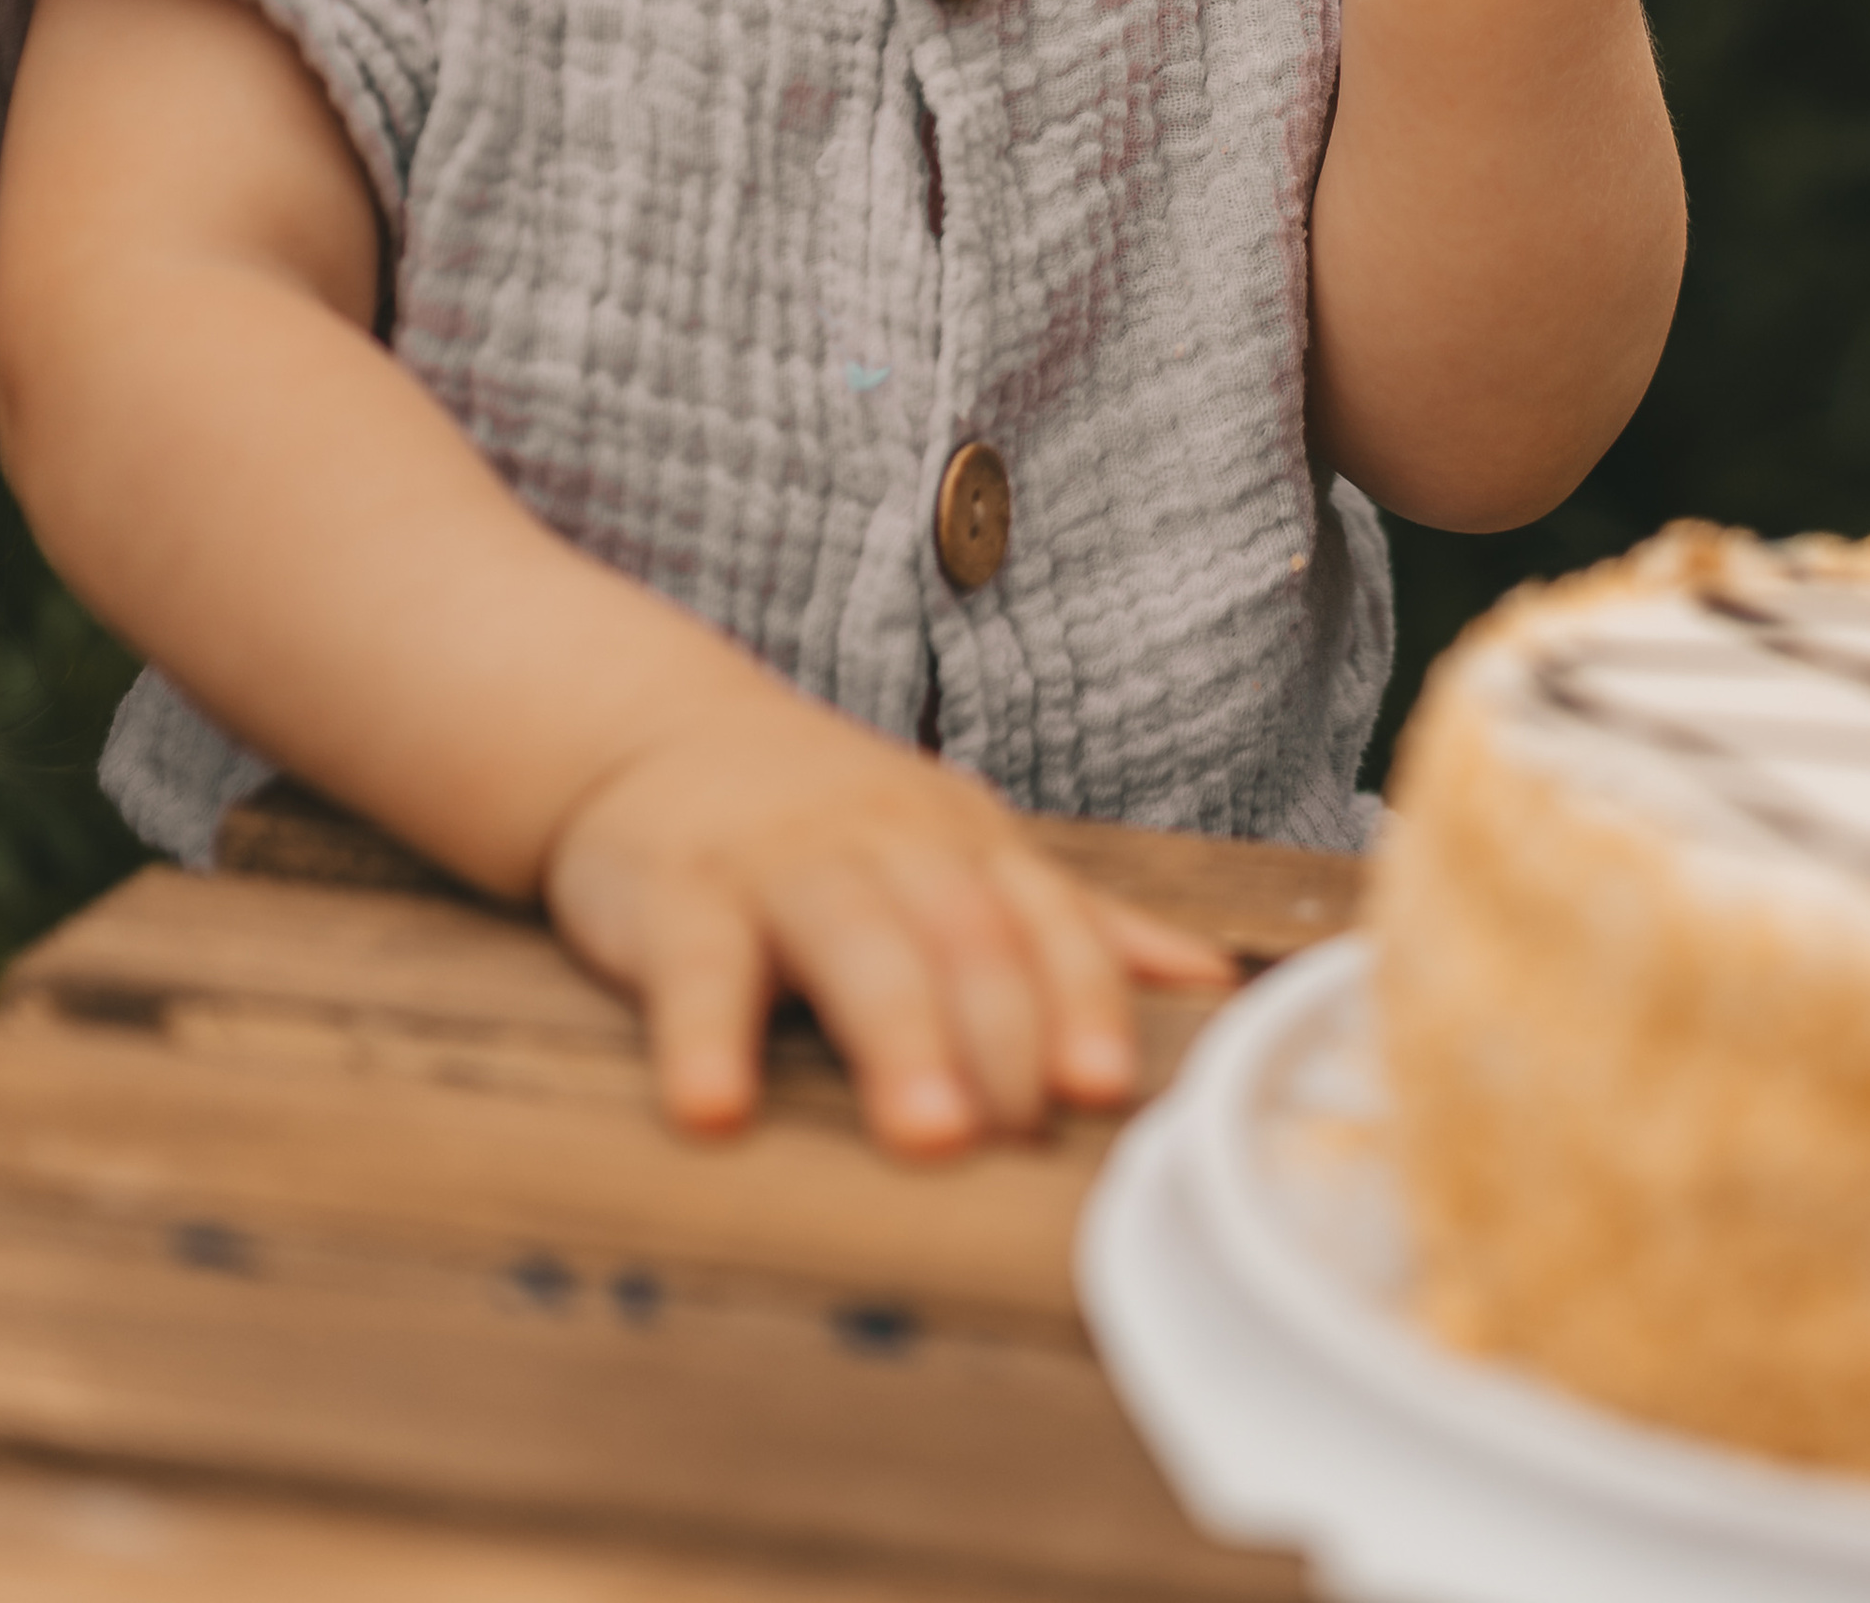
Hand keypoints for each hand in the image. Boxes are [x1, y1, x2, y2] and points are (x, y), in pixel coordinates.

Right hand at [543, 672, 1230, 1149]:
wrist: (656, 734)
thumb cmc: (831, 825)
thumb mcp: (958, 853)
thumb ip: (1075, 925)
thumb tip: (1213, 984)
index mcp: (966, 847)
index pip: (1046, 918)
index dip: (1082, 996)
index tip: (1111, 1085)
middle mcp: (887, 845)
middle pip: (961, 932)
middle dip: (1004, 1029)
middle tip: (1027, 1130)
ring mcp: (782, 865)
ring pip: (852, 942)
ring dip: (897, 1035)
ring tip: (927, 1135)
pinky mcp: (677, 894)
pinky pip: (695, 967)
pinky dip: (705, 1036)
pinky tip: (714, 1109)